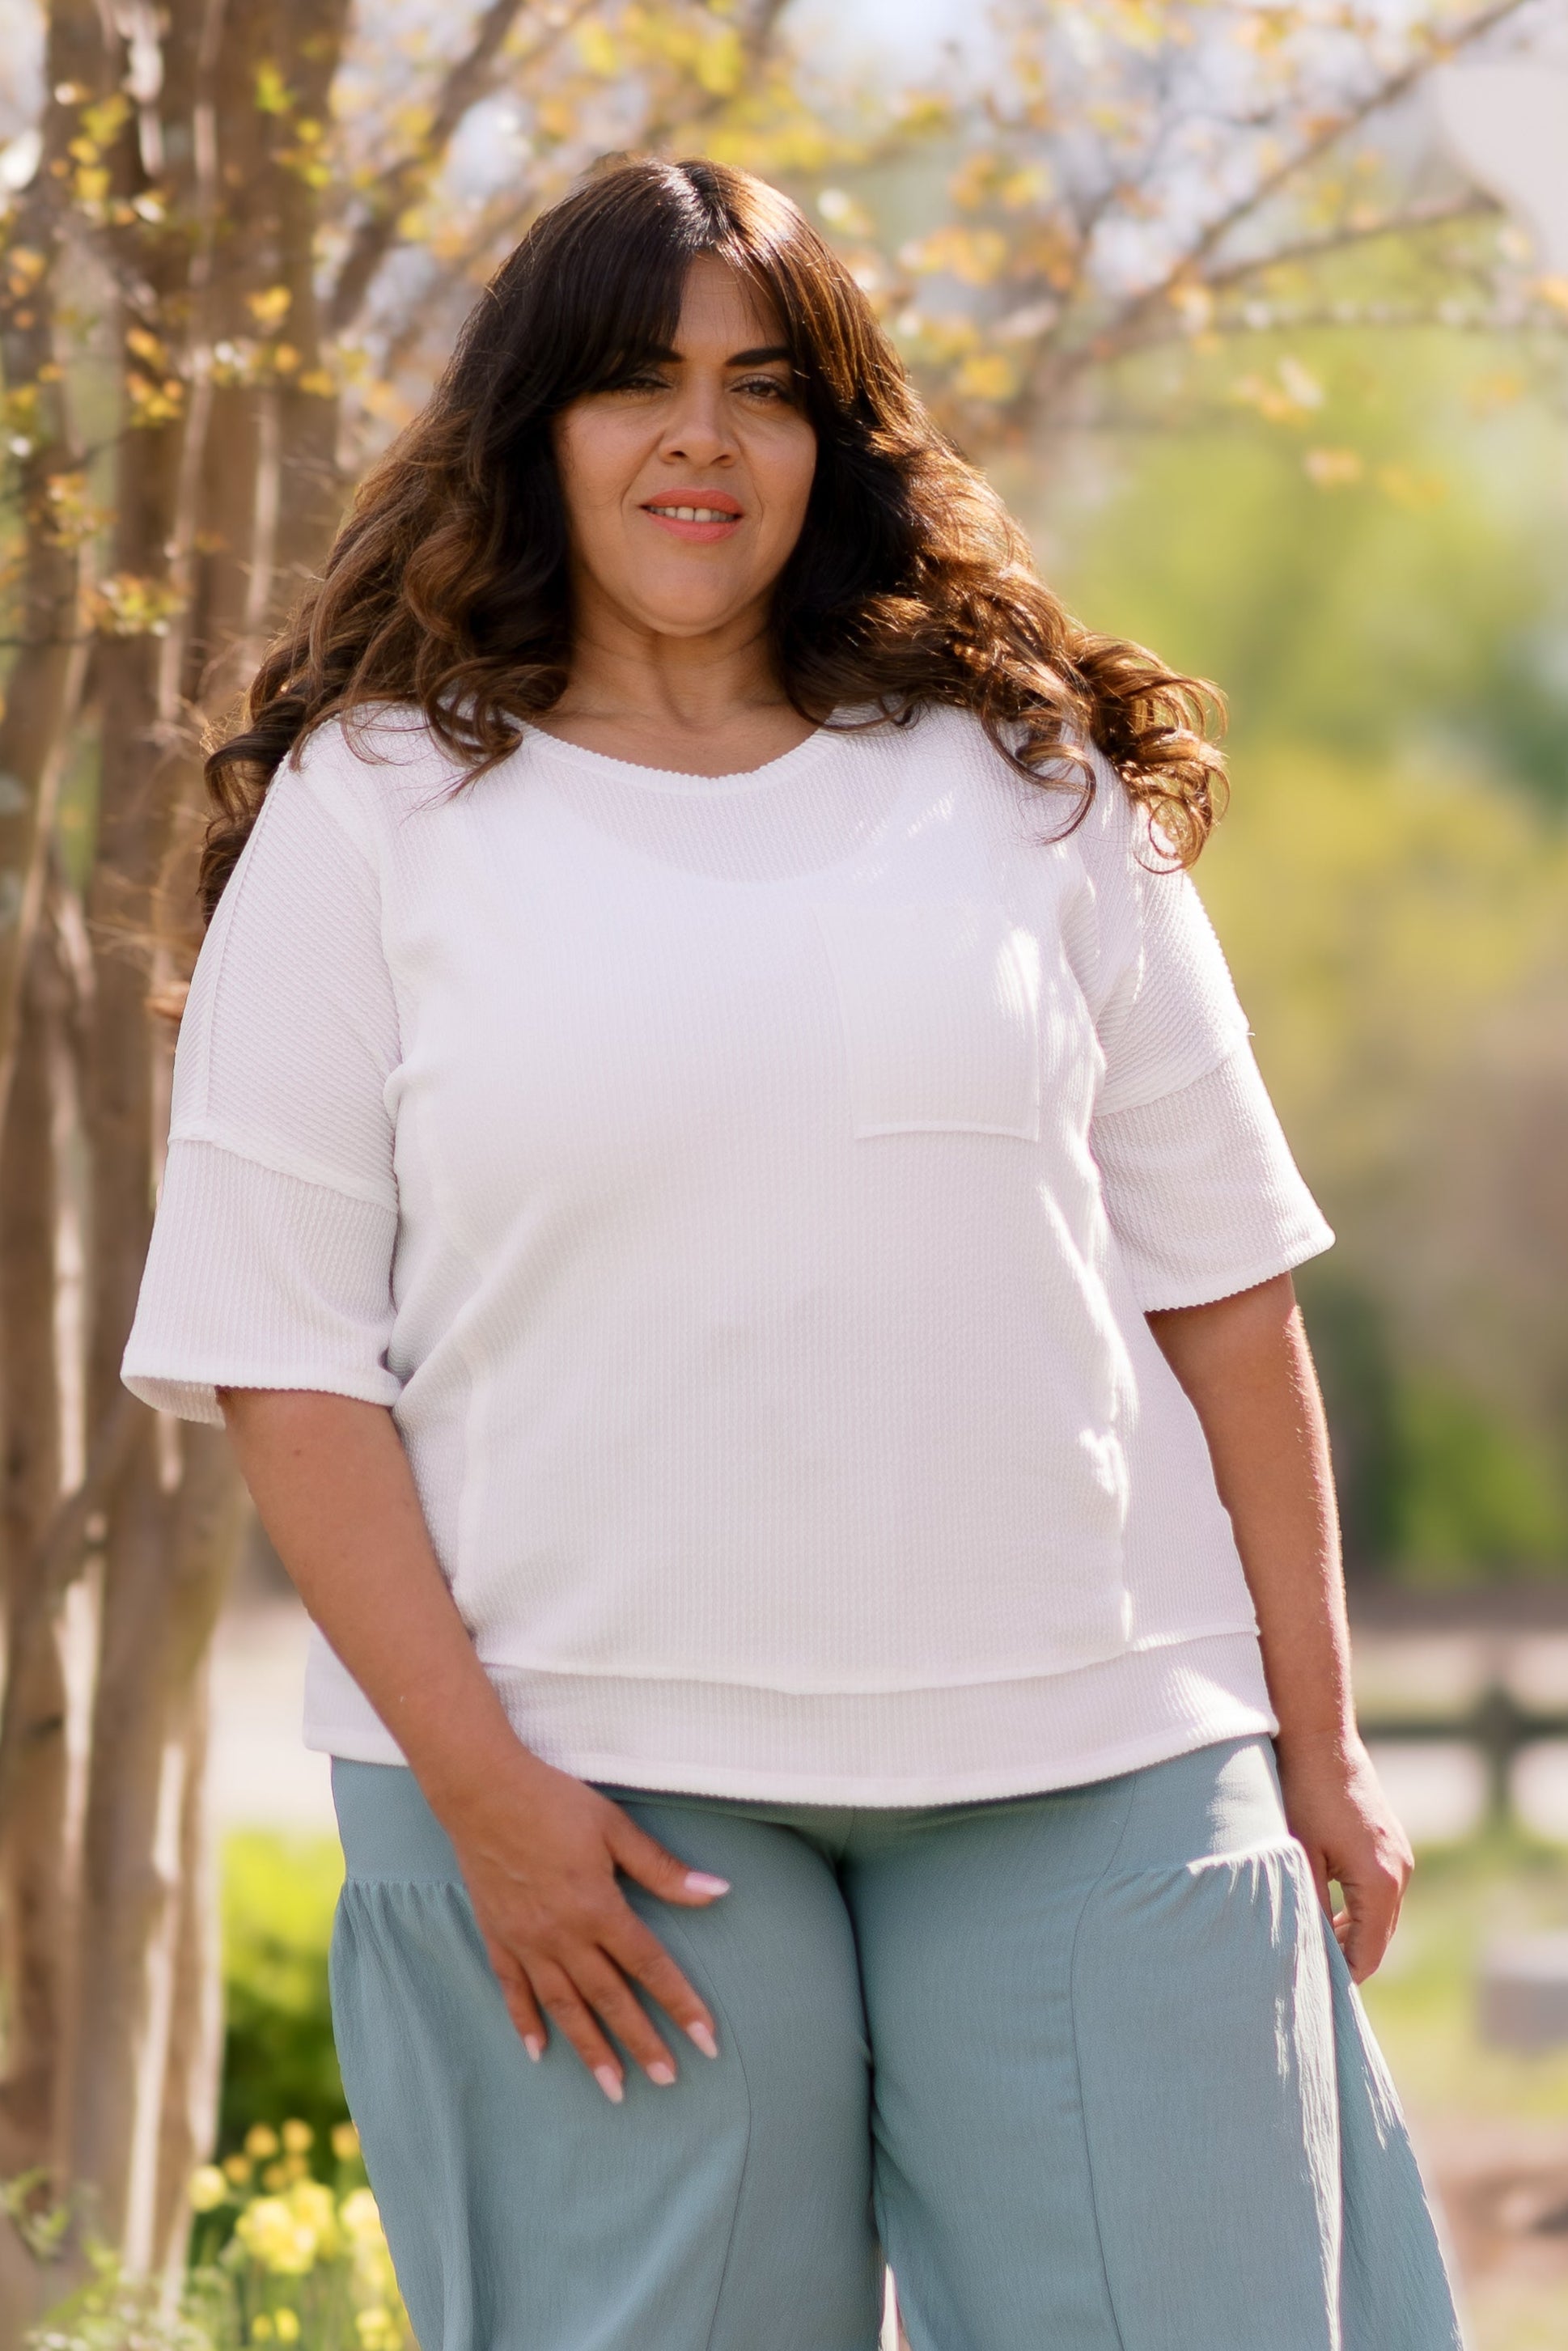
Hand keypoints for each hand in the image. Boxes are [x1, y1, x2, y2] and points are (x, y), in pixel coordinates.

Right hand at [438, 1751, 729, 2100]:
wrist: (482, 1791)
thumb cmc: (554, 1803)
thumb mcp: (615, 1828)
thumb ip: (663, 1869)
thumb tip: (717, 1892)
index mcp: (598, 1907)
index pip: (650, 1966)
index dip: (681, 2005)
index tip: (707, 2041)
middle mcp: (563, 1936)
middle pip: (610, 1999)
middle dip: (641, 2042)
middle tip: (668, 2080)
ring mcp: (527, 1942)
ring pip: (564, 2007)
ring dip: (591, 2050)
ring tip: (614, 2088)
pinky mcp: (497, 1937)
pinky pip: (513, 1991)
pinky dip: (526, 2023)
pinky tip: (539, 2052)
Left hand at [1273, 1729, 1412, 1982]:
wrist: (1321, 1738)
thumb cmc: (1304, 1793)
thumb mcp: (1299, 1854)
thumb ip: (1306, 1904)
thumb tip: (1304, 1949)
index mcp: (1379, 1882)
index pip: (1369, 1953)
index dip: (1343, 1977)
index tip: (1316, 1992)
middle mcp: (1399, 1873)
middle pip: (1379, 1938)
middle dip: (1349, 1958)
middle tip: (1312, 1976)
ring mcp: (1399, 1856)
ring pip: (1381, 1916)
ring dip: (1353, 1934)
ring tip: (1315, 1947)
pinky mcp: (1391, 1843)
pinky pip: (1379, 1892)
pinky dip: (1358, 1910)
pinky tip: (1328, 1912)